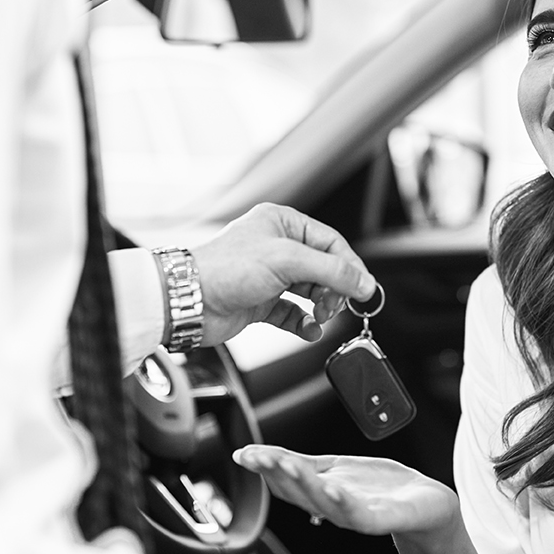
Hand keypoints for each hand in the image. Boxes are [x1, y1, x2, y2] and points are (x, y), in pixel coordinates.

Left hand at [190, 203, 375, 346]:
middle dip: (334, 289)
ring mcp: (268, 276)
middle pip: (323, 268)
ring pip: (311, 292)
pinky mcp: (260, 302)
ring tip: (322, 316)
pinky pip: (293, 313)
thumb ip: (331, 271)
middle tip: (337, 305)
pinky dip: (304, 323)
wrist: (188, 301)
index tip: (365, 290)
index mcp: (282, 223)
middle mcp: (276, 247)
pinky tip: (310, 329)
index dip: (350, 267)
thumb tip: (364, 282)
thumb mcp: (287, 261)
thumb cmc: (224, 269)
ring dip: (321, 307)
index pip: (331, 242)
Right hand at [232, 444, 459, 537]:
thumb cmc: (378, 488)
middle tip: (259, 456)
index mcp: (319, 494)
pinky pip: (357, 514)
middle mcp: (332, 508)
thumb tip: (258, 452)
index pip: (284, 481)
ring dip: (302, 484)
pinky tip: (332, 487)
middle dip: (276, 473)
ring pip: (322, 502)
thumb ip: (300, 464)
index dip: (263, 467)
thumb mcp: (333, 469)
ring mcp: (355, 515)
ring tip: (286, 465)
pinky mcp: (381, 519)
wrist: (424, 504)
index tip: (244, 454)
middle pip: (297, 493)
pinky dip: (343, 501)